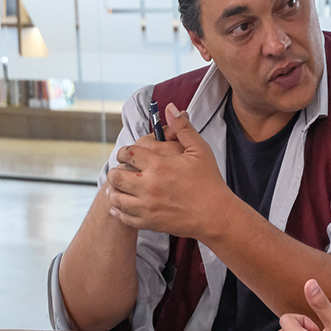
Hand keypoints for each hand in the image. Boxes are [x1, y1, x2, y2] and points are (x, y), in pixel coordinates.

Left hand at [106, 104, 232, 237]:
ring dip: (115, 190)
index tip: (127, 154)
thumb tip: (169, 107)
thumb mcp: (199, 150)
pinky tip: (121, 205)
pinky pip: (124, 217)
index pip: (128, 153)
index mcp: (159, 165)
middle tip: (122, 170)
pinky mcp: (149, 222)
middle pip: (116, 175)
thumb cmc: (210, 181)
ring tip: (119, 187)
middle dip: (116, 170)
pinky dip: (118, 211)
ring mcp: (147, 206)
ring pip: (116, 197)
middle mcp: (148, 185)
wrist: (216, 215)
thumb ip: (182, 128)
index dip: (124, 152)